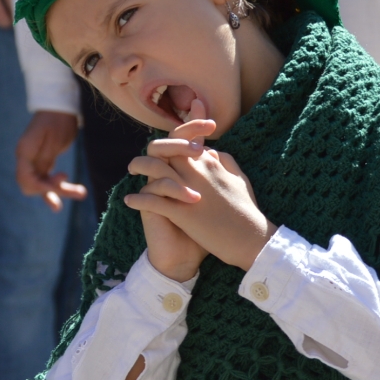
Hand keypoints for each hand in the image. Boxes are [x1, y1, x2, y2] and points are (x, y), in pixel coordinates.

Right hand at [15, 110, 86, 210]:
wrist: (61, 107)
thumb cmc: (58, 120)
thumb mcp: (55, 139)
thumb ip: (45, 159)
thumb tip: (38, 179)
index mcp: (25, 152)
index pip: (26, 179)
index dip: (42, 187)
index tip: (61, 182)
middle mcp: (26, 159)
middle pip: (33, 185)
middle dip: (53, 191)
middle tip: (79, 191)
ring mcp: (33, 161)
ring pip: (42, 184)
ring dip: (60, 191)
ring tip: (82, 193)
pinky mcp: (43, 162)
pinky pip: (48, 179)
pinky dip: (60, 185)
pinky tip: (76, 189)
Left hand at [123, 100, 276, 270]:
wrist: (250, 238)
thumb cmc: (246, 210)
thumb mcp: (239, 177)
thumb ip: (224, 161)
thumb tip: (210, 151)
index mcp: (210, 161)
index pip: (184, 141)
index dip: (173, 141)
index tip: (165, 149)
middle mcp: (196, 170)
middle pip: (166, 148)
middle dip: (152, 150)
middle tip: (142, 158)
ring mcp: (187, 190)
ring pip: (154, 168)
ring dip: (139, 166)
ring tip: (131, 171)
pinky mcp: (181, 212)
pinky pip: (152, 200)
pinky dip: (138, 199)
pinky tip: (129, 201)